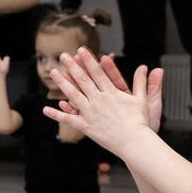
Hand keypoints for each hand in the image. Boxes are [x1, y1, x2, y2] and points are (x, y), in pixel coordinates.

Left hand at [43, 49, 160, 153]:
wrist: (135, 142)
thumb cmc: (139, 123)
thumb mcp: (142, 100)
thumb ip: (142, 83)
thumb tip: (145, 67)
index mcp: (112, 93)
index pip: (98, 73)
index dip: (89, 60)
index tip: (81, 50)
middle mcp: (100, 100)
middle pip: (83, 80)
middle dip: (73, 66)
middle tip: (63, 55)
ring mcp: (91, 113)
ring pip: (74, 95)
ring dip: (63, 83)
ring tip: (54, 72)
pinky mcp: (86, 126)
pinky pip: (69, 119)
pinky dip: (57, 114)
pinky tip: (46, 109)